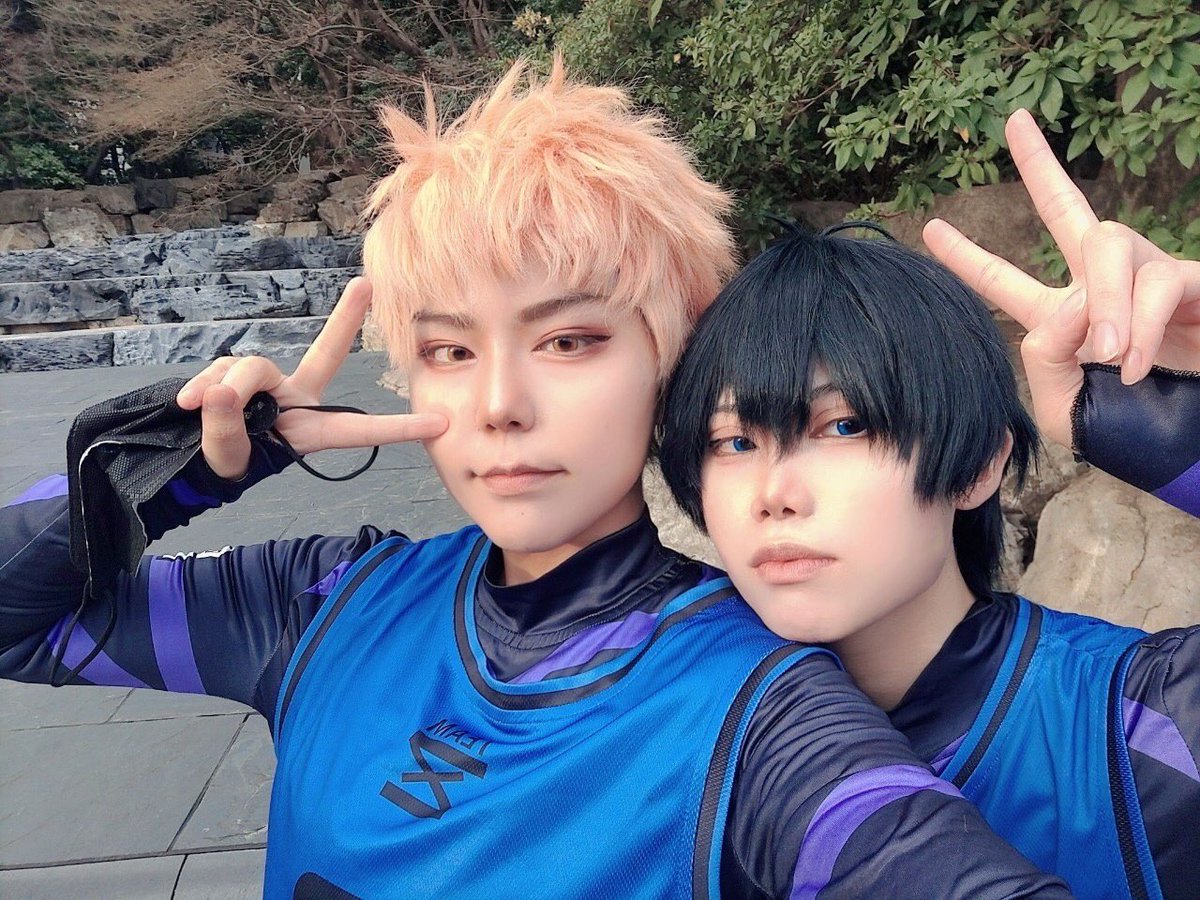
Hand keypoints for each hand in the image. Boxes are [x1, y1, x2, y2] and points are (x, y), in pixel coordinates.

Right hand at [175, 277, 445, 478]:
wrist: (188, 456)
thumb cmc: (221, 462)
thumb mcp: (225, 454)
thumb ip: (224, 425)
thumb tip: (219, 392)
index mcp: (310, 429)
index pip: (358, 429)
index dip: (399, 429)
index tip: (441, 425)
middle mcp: (296, 398)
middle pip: (326, 352)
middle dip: (344, 318)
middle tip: (366, 284)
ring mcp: (269, 382)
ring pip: (251, 368)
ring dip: (226, 389)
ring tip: (200, 409)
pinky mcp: (239, 371)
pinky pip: (222, 368)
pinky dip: (203, 385)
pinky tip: (188, 402)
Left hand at [923, 107, 1199, 447]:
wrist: (1188, 444)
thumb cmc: (1128, 430)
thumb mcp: (1063, 409)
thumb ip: (1043, 360)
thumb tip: (1065, 308)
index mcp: (1061, 318)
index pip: (1006, 282)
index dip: (969, 258)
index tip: (930, 228)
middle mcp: (1103, 285)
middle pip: (1068, 210)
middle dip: (1040, 165)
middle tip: (1014, 120)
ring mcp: (1148, 278)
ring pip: (1110, 244)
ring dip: (1105, 300)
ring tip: (1111, 358)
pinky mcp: (1192, 283)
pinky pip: (1158, 280)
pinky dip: (1139, 322)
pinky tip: (1132, 361)